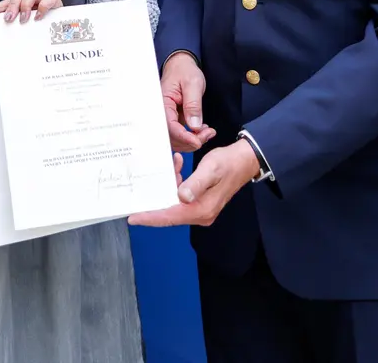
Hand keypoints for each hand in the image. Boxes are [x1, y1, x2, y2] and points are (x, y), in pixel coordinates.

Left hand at [0, 0, 61, 23]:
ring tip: (25, 18)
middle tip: (10, 18)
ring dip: (26, 4)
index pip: (6, 2)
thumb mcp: (24, 28)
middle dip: (13, 4)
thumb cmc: (40, 27)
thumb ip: (12, 27)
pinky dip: (44, 6)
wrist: (62, 29)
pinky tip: (39, 17)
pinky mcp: (55, 2)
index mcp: (21, 3)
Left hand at [128, 140, 260, 227]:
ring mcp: (200, 209)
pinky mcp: (200, 201)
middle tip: (139, 188)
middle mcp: (200, 213)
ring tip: (172, 165)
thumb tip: (181, 196)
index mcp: (202, 209)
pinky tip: (178, 166)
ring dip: (168, 184)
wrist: (245, 160)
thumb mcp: (210, 169)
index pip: (170, 216)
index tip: (132, 218)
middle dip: (155, 199)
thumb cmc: (228, 163)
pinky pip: (180, 196)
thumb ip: (195, 183)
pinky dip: (176, 182)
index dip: (150, 217)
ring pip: (173, 202)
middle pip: (169, 213)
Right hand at [161, 51, 215, 151]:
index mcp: (162, 103)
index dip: (184, 137)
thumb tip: (194, 126)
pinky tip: (202, 131)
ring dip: (192, 141)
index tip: (198, 141)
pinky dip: (192, 137)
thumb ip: (193, 105)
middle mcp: (162, 113)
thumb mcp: (193, 84)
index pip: (169, 126)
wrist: (182, 66)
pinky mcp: (174, 120)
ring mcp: (168, 117)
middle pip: (171, 137)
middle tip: (207, 134)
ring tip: (207, 132)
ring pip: (176, 139)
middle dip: (190, 141)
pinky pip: (181, 134)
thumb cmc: (184, 71)